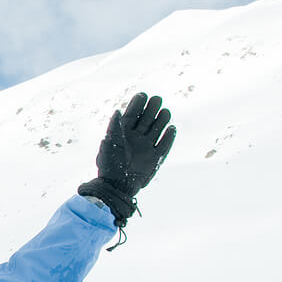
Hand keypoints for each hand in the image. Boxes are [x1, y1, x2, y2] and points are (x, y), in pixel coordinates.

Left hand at [77, 92, 175, 222]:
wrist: (117, 186)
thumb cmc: (108, 165)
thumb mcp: (109, 144)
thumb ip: (114, 127)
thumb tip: (117, 111)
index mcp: (123, 133)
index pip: (132, 115)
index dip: (137, 104)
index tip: (143, 94)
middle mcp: (135, 138)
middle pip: (146, 119)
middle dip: (151, 108)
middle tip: (157, 99)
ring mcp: (145, 147)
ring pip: (156, 129)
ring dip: (161, 120)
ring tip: (165, 111)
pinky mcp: (155, 158)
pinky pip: (164, 145)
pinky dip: (168, 137)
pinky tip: (172, 128)